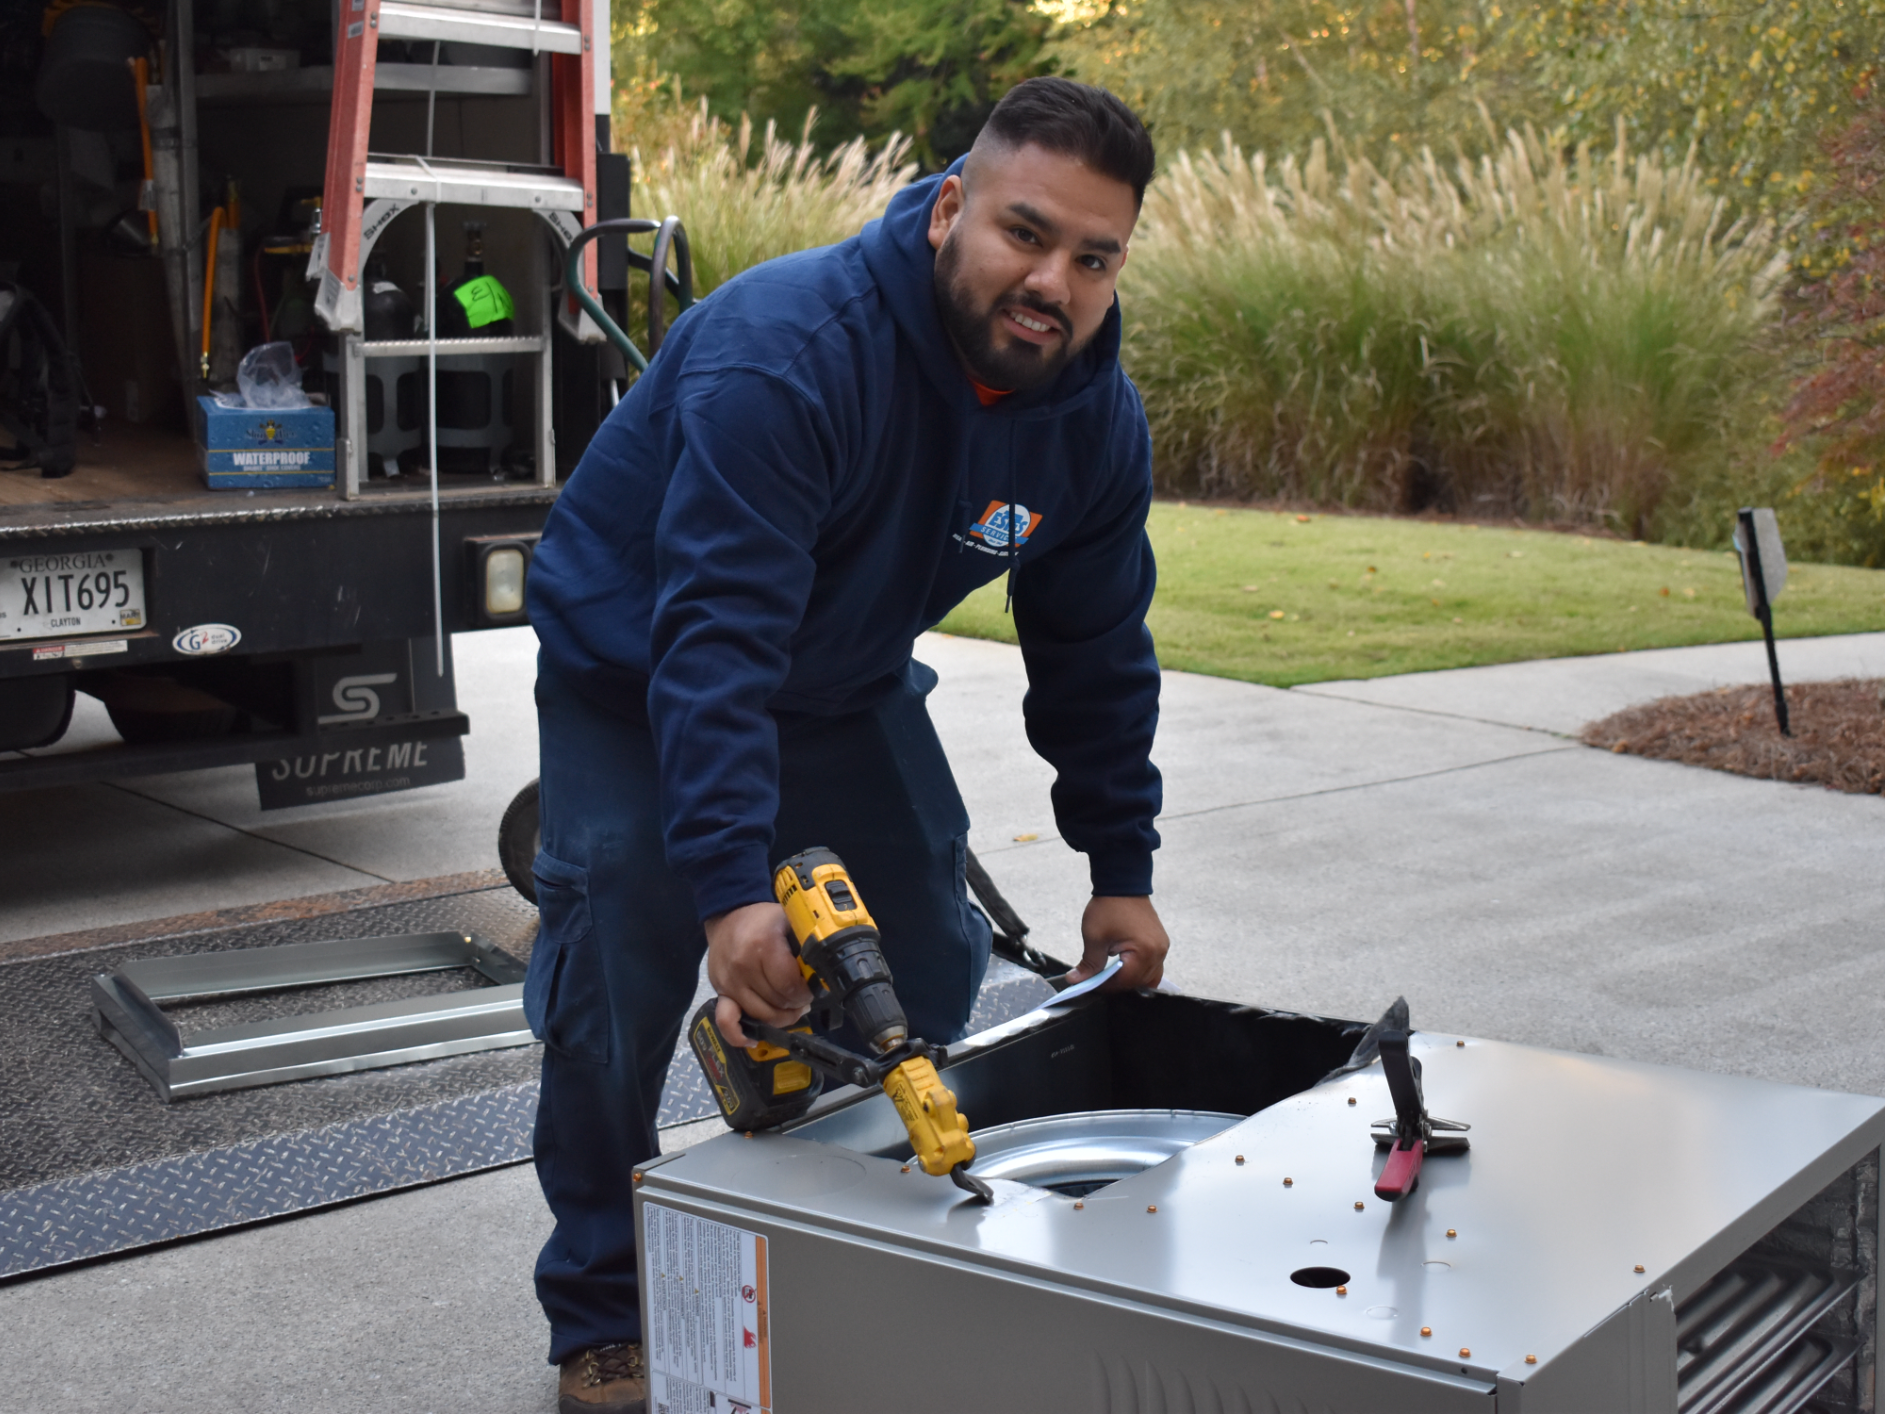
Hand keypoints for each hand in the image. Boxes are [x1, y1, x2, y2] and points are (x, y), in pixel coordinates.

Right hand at [705, 902, 811, 1046]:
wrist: (728, 916)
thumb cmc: (763, 920)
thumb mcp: (790, 921)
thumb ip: (806, 944)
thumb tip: (823, 972)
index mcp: (763, 946)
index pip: (789, 986)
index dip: (805, 993)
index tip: (810, 990)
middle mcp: (743, 966)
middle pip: (776, 1003)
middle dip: (795, 1005)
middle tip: (803, 998)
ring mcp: (729, 981)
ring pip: (760, 1015)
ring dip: (779, 1018)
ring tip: (789, 1009)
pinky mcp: (719, 991)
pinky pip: (727, 1021)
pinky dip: (739, 1035)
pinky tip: (753, 1038)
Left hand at [1066, 895, 1168, 991]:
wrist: (1123, 883)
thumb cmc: (1109, 906)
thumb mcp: (1094, 937)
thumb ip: (1089, 964)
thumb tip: (1077, 981)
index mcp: (1144, 952)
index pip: (1126, 982)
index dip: (1107, 986)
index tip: (1091, 984)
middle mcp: (1158, 952)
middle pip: (1139, 983)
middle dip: (1118, 984)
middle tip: (1099, 979)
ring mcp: (1162, 947)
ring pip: (1149, 977)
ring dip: (1130, 978)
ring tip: (1111, 972)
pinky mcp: (1161, 942)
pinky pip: (1153, 965)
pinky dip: (1138, 969)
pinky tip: (1123, 964)